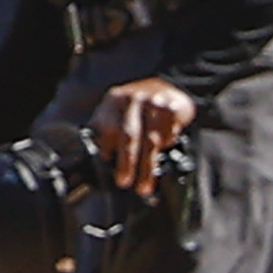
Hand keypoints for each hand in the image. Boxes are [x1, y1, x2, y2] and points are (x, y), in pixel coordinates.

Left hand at [92, 77, 196, 197]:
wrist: (166, 87)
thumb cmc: (136, 108)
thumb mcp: (117, 113)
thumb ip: (106, 133)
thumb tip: (98, 162)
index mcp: (114, 100)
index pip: (106, 127)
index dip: (104, 147)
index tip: (103, 166)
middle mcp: (133, 100)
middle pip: (129, 134)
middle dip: (125, 161)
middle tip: (123, 182)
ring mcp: (155, 103)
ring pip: (151, 140)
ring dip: (147, 166)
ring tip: (143, 186)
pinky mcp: (174, 109)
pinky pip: (169, 135)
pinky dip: (165, 147)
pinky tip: (162, 154)